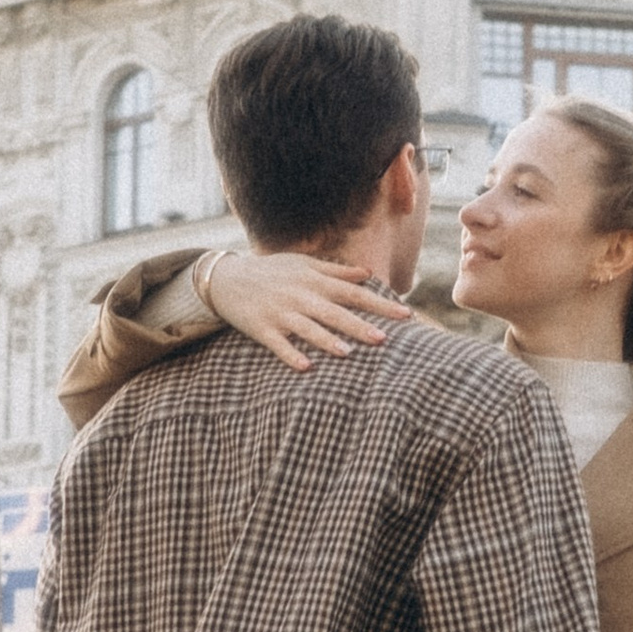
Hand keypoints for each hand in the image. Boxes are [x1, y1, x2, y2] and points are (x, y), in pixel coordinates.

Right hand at [198, 247, 411, 368]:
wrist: (227, 278)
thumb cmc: (271, 271)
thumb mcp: (303, 264)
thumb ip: (336, 270)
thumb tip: (368, 274)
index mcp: (314, 280)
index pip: (354, 292)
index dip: (379, 304)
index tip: (405, 315)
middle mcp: (300, 295)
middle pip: (334, 312)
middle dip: (359, 325)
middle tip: (384, 339)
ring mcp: (280, 312)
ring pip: (307, 328)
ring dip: (326, 340)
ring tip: (348, 353)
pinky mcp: (261, 328)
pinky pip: (278, 344)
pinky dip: (290, 354)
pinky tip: (305, 367)